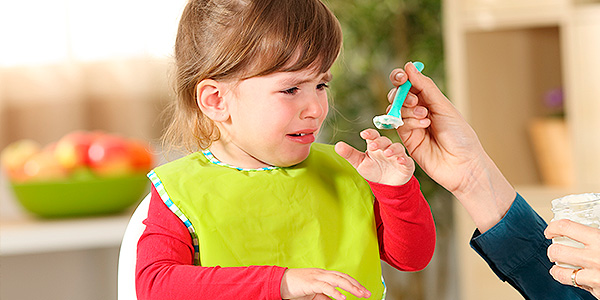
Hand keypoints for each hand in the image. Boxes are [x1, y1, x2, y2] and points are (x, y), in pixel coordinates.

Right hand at [280, 268, 370, 299]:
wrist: (280, 282)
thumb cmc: (296, 288)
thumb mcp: (314, 294)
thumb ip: (325, 296)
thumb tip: (336, 299)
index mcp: (324, 275)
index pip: (343, 277)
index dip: (354, 283)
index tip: (363, 290)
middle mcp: (322, 273)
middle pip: (344, 277)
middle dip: (357, 285)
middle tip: (367, 293)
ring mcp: (317, 277)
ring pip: (338, 280)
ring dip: (351, 288)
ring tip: (360, 294)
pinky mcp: (311, 283)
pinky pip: (326, 287)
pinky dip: (335, 292)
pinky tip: (342, 298)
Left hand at [335, 129, 414, 185]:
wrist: (386, 185)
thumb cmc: (373, 170)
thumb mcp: (360, 163)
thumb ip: (350, 154)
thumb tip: (337, 146)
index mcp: (375, 145)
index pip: (373, 136)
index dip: (370, 133)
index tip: (364, 134)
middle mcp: (386, 148)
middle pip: (384, 140)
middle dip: (379, 142)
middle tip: (372, 145)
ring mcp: (397, 155)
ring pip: (397, 148)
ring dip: (392, 149)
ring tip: (386, 153)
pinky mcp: (406, 164)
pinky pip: (407, 160)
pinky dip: (404, 159)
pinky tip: (400, 161)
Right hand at [389, 62, 515, 231]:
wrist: (463, 164)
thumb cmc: (460, 135)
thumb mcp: (444, 106)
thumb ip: (425, 87)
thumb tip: (409, 66)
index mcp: (430, 100)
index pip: (410, 83)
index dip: (401, 77)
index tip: (400, 76)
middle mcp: (418, 111)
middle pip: (398, 95)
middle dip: (402, 95)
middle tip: (414, 101)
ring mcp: (411, 125)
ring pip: (395, 109)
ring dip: (408, 110)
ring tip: (426, 118)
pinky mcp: (406, 139)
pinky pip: (398, 124)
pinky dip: (408, 122)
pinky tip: (423, 126)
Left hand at [545, 219, 599, 297]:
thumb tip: (594, 222)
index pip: (566, 227)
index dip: (553, 227)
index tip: (550, 230)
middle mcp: (595, 259)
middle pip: (556, 251)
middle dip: (552, 250)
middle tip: (555, 250)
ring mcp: (595, 278)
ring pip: (560, 272)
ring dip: (557, 269)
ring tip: (559, 266)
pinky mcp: (598, 292)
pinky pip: (577, 286)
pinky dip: (574, 282)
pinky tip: (578, 278)